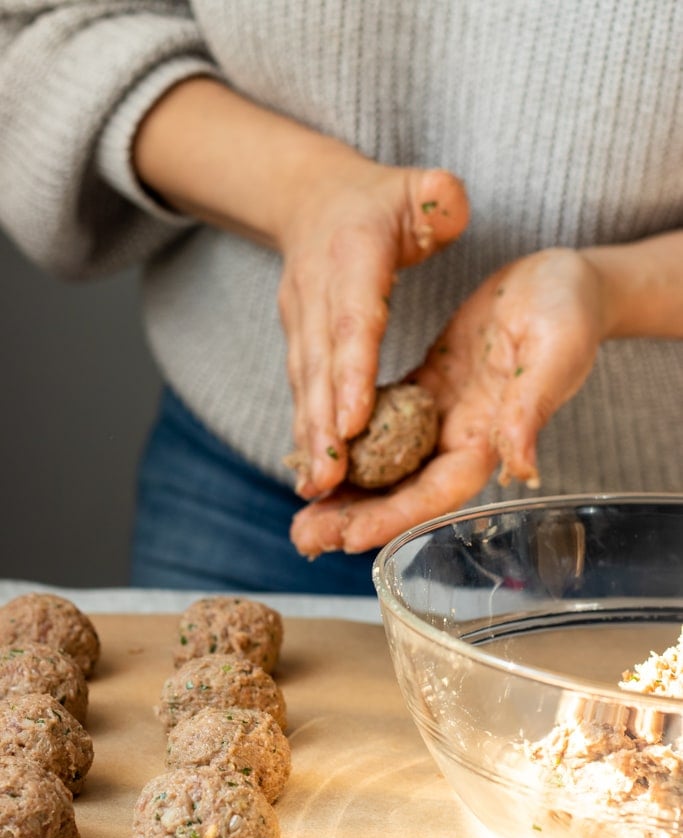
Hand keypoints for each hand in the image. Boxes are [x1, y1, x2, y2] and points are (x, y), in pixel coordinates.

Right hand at [277, 160, 468, 496]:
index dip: (350, 370)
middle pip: (319, 365)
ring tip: (316, 490)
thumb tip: (448, 210)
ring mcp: (301, 319)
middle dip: (323, 425)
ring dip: (309, 437)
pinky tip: (313, 473)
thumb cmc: (379, 201)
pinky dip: (306, 430)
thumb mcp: (419, 188)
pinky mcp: (298, 340)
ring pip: (304, 385)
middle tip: (329, 480)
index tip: (353, 422)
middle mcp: (319, 292)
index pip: (354, 319)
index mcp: (354, 255)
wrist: (309, 199)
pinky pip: (302, 390)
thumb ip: (438, 198)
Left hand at [291, 246, 605, 555]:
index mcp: (490, 436)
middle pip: (403, 492)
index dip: (393, 517)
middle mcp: (461, 437)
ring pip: (387, 466)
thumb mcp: (554, 353)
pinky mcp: (428, 390)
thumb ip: (532, 409)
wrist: (563, 280)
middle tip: (303, 539)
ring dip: (346, 491)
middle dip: (354, 518)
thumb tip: (519, 467)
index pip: (437, 492)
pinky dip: (353, 444)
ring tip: (302, 514)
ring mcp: (442, 417)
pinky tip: (320, 454)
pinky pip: (383, 425)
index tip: (347, 538)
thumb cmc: (568, 311)